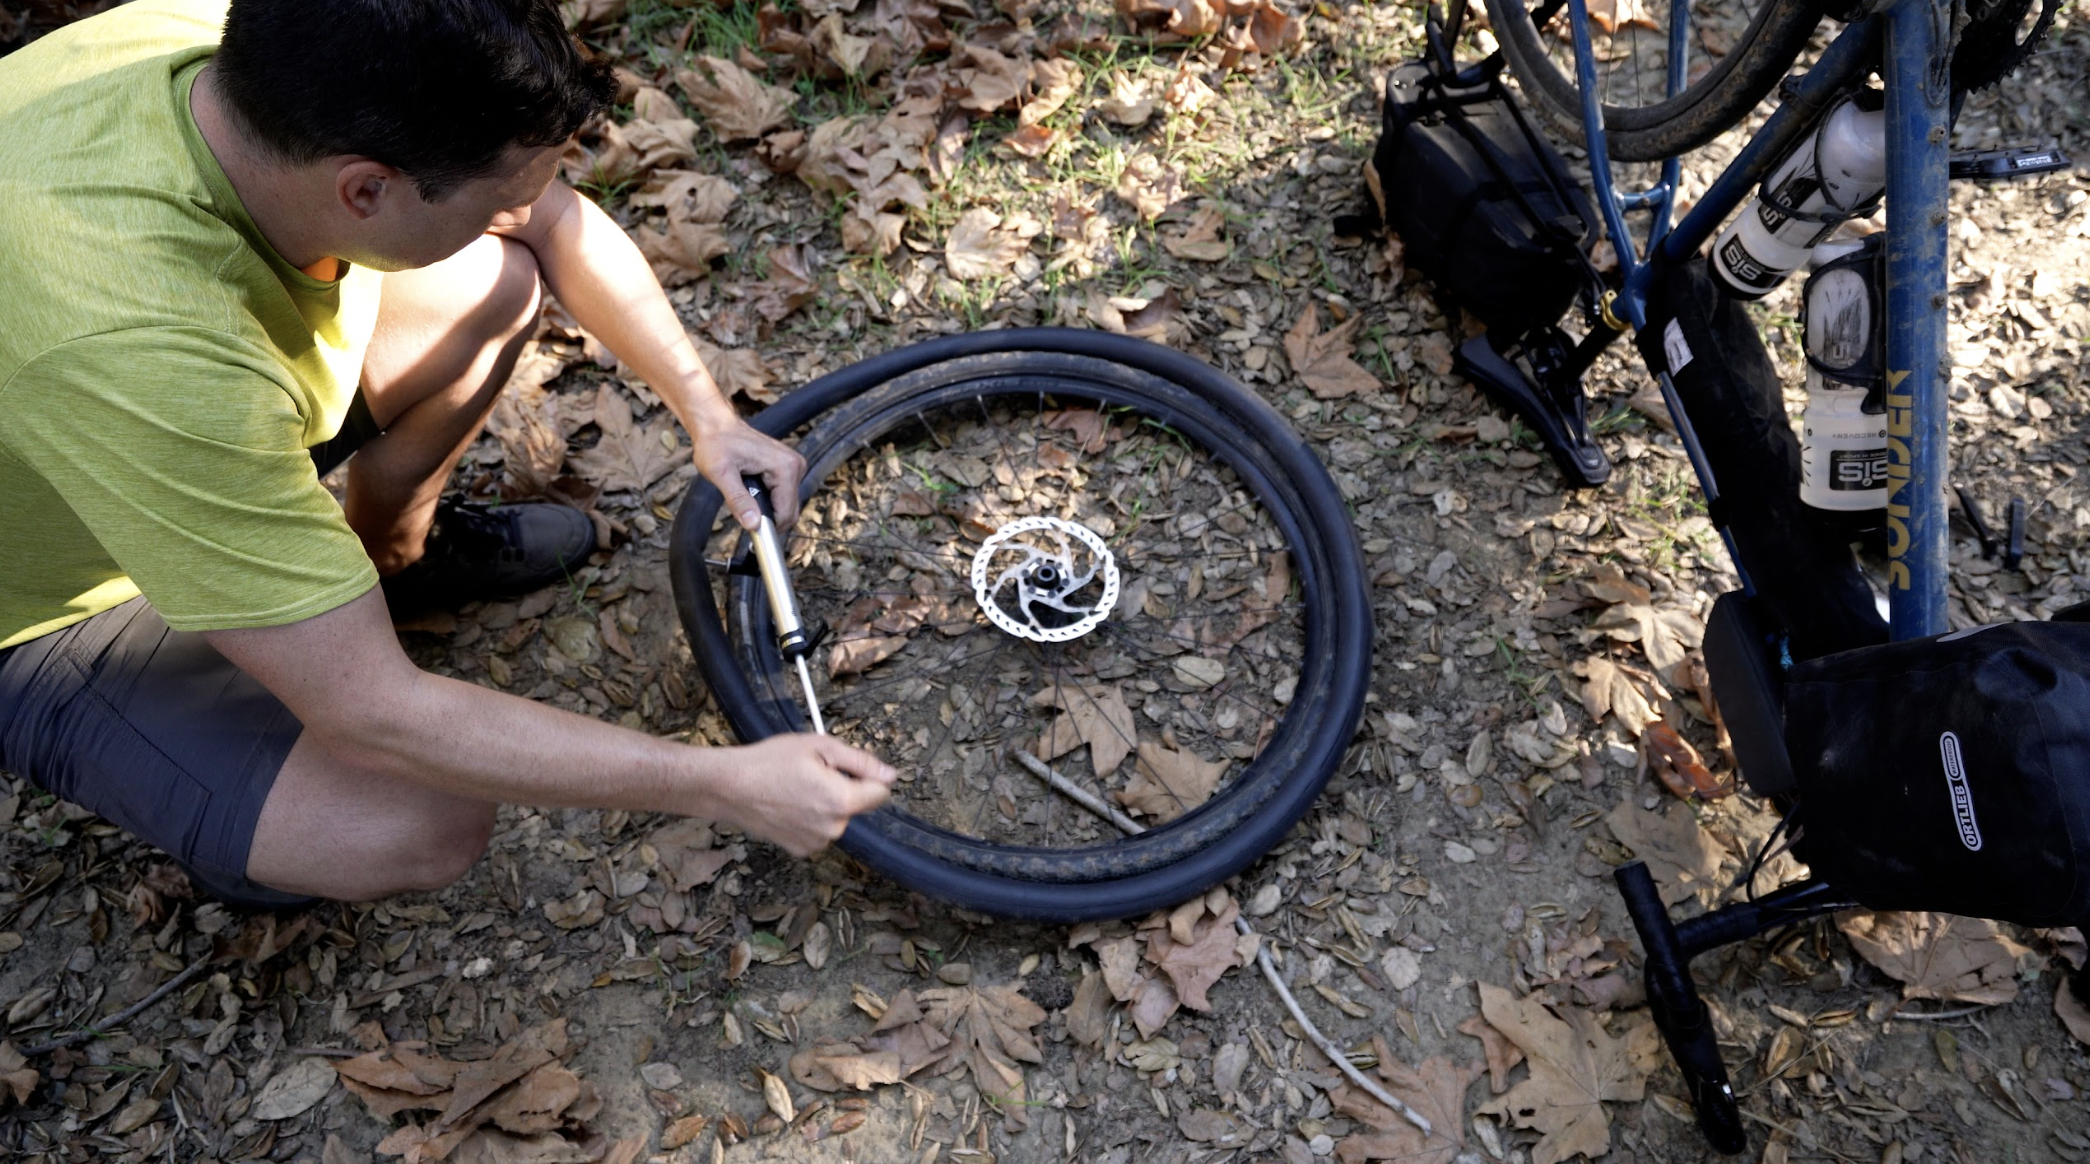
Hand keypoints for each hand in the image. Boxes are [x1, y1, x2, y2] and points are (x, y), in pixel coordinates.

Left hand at [689, 415, 805, 530]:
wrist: (716, 425)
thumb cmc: (716, 443)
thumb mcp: (720, 473)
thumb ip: (738, 500)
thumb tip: (753, 524)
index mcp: (785, 467)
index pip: (786, 513)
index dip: (768, 527)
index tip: (749, 532)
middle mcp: (795, 466)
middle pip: (789, 512)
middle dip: (767, 517)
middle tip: (742, 512)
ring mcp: (794, 466)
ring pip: (787, 506)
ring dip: (766, 508)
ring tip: (744, 495)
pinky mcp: (788, 468)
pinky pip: (783, 496)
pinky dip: (768, 500)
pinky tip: (751, 489)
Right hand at [713, 734, 895, 856]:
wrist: (729, 787)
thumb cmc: (770, 761)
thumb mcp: (820, 746)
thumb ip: (861, 761)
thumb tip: (890, 775)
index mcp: (842, 801)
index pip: (881, 793)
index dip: (867, 776)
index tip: (846, 768)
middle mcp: (834, 828)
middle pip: (857, 805)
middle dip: (843, 789)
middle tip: (812, 773)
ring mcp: (817, 842)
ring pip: (837, 818)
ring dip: (826, 804)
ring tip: (796, 788)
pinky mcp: (802, 850)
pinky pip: (820, 830)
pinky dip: (810, 818)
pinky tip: (789, 804)